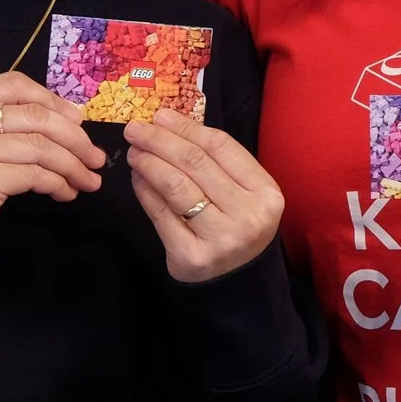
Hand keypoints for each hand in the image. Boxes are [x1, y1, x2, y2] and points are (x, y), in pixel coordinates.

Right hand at [0, 73, 104, 264]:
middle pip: (33, 117)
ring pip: (39, 147)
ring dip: (73, 165)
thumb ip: (8, 122)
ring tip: (89, 179)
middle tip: (96, 157)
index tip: (79, 120)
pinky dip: (58, 183)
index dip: (52, 100)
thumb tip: (72, 114)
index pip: (12, 86)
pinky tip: (66, 192)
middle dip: (75, 138)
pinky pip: (34, 175)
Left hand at [122, 108, 285, 282]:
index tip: (160, 116)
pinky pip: (161, 213)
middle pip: (195, 163)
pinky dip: (144, 191)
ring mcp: (220, 238)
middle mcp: (247, 215)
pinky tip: (138, 179)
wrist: (238, 285)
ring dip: (148, 162)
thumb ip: (215, 163)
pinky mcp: (191, 256)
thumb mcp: (243, 195)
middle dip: (160, 140)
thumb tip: (166, 123)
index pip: (220, 147)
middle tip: (135, 129)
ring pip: (175, 185)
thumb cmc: (237, 228)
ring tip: (134, 152)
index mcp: (266, 193)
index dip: (186, 127)